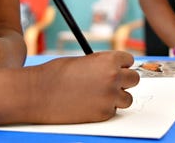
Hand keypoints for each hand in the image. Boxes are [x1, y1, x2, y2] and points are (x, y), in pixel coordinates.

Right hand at [25, 51, 139, 123]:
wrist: (39, 92)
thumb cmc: (56, 74)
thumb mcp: (84, 61)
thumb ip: (102, 64)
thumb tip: (114, 69)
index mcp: (109, 60)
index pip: (129, 60)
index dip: (121, 64)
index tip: (116, 68)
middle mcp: (114, 77)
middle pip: (134, 79)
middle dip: (124, 81)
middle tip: (111, 83)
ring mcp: (110, 97)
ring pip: (127, 98)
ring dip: (117, 97)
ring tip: (99, 95)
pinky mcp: (104, 114)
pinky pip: (113, 111)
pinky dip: (104, 109)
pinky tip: (90, 104)